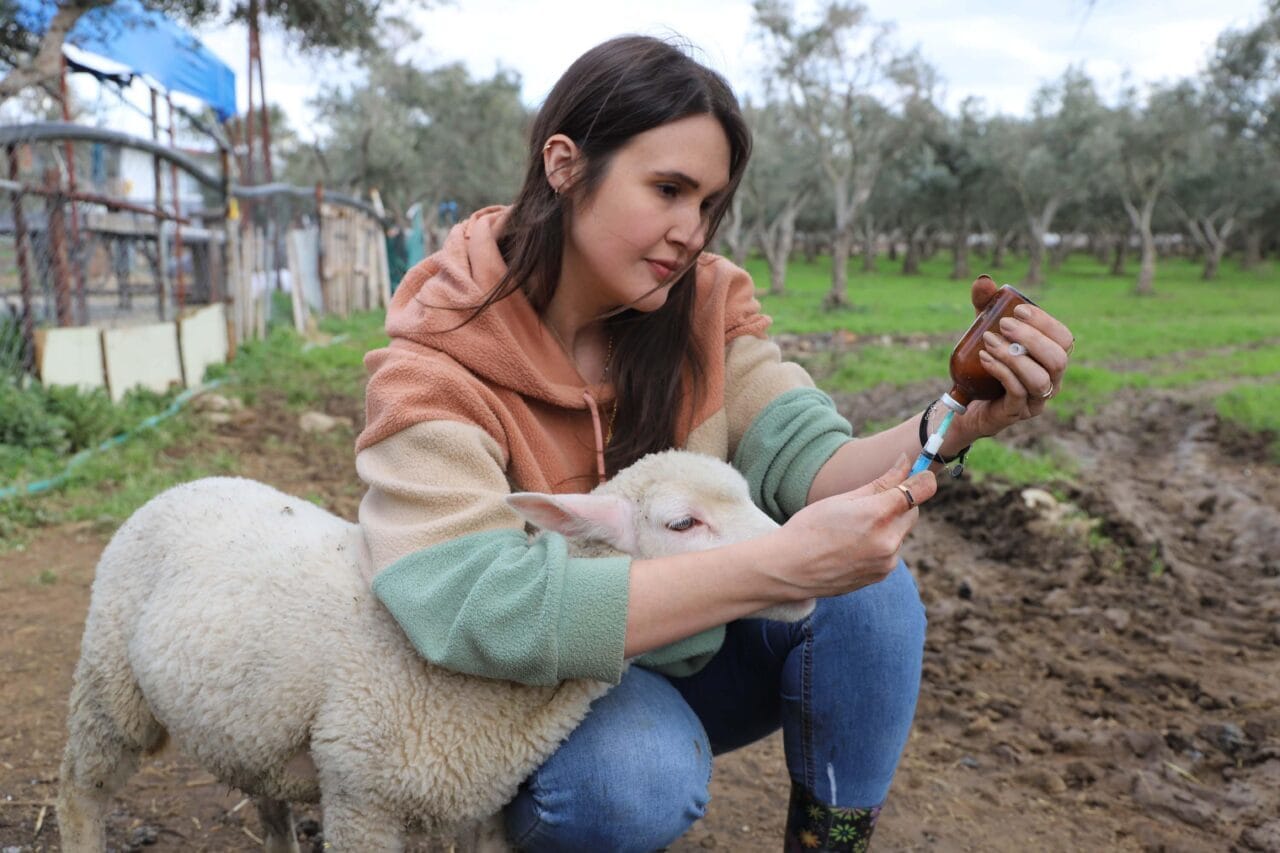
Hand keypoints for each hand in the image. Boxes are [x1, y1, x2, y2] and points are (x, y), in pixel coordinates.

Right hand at [774, 455, 936, 598]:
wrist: (788, 569)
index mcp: (876, 515)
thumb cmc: (809, 527)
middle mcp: (887, 541)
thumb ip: (881, 483)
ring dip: (888, 526)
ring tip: (853, 529)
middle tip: (871, 502)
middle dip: (899, 503)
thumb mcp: (842, 499)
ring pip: (900, 533)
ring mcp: (886, 562)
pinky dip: (880, 544)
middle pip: (912, 512)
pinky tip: (852, 546)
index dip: (923, 479)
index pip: (920, 491)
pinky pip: (890, 552)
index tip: (920, 474)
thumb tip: (906, 463)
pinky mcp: (881, 575)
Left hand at [960, 274, 1074, 439]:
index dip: (1045, 323)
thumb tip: (984, 280)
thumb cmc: (985, 362)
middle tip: (1003, 325)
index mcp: (1051, 357)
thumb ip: (986, 306)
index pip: (1064, 338)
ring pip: (1040, 379)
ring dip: (1014, 357)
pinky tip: (985, 358)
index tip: (1018, 310)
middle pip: (1058, 359)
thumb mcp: (985, 330)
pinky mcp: (1017, 412)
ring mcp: (1036, 399)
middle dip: (1031, 339)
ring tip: (988, 342)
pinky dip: (1001, 371)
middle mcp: (1051, 380)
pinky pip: (1017, 392)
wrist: (965, 400)